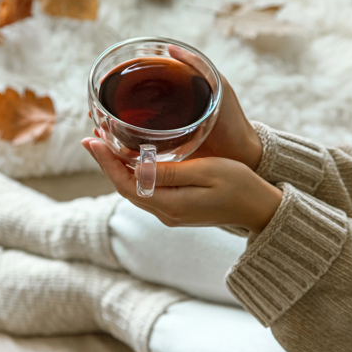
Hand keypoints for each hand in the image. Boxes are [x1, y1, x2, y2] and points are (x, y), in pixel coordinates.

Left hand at [82, 138, 281, 234]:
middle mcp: (165, 213)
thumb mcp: (207, 171)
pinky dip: (133, 173)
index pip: (125, 183)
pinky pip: (146, 191)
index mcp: (170, 204)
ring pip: (134, 190)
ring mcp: (170, 214)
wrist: (261, 209)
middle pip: (124, 188)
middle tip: (90, 138)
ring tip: (104, 144)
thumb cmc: (240, 185)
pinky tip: (130, 158)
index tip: (90, 141)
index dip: (105, 162)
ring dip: (117, 168)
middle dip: (106, 163)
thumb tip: (136, 167)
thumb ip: (170, 171)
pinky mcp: (177, 209)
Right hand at [88, 46, 263, 168]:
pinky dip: (123, 152)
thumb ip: (197, 67)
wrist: (244, 156)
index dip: (118, 87)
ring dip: (111, 132)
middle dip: (108, 111)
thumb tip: (170, 49)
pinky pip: (139, 154)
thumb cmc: (233, 122)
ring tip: (98, 129)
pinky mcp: (166, 159)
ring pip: (129, 134)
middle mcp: (165, 118)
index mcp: (174, 97)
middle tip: (94, 113)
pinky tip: (112, 151)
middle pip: (129, 112)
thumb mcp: (218, 88)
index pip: (138, 89)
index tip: (102, 87)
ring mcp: (164, 139)